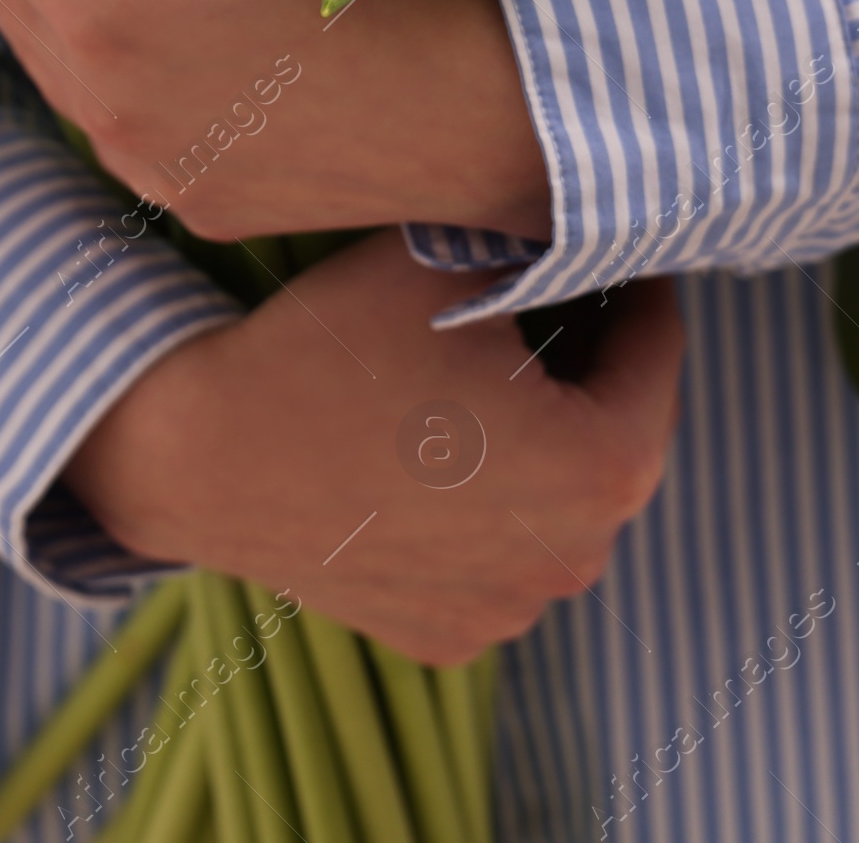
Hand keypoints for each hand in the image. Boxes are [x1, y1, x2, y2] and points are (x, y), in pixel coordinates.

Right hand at [65, 231, 684, 663]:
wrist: (202, 452)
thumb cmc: (335, 347)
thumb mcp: (451, 260)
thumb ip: (540, 240)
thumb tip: (588, 220)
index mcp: (604, 467)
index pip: (656, 352)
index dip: (632, 283)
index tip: (605, 245)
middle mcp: (577, 560)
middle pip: (610, 432)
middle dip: (586, 363)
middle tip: (541, 296)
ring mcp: (510, 612)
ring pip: (553, 500)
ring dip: (534, 440)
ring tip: (475, 372)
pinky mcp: (448, 638)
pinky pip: (492, 556)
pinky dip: (478, 508)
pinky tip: (424, 452)